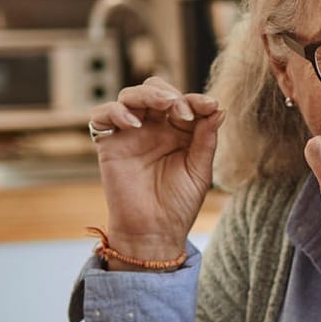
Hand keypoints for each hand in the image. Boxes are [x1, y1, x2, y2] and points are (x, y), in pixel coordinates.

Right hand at [89, 76, 223, 264]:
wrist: (154, 231)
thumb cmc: (179, 204)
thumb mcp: (200, 170)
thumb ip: (206, 138)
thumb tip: (219, 108)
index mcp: (178, 131)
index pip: (183, 102)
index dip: (196, 100)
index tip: (210, 106)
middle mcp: (153, 128)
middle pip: (154, 90)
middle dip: (170, 93)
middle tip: (183, 110)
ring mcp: (130, 133)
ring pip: (130, 96)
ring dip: (147, 94)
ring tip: (164, 106)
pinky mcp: (109, 144)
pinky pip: (101, 116)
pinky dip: (115, 112)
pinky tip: (134, 124)